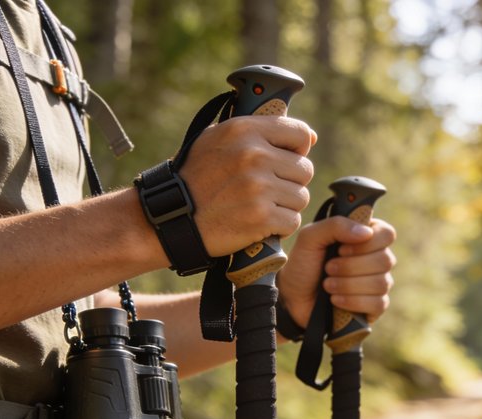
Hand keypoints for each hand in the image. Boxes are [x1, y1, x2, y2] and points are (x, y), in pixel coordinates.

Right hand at [178, 115, 315, 256]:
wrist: (171, 218)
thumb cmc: (196, 177)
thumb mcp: (217, 139)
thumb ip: (259, 132)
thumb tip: (310, 137)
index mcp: (244, 130)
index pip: (300, 133)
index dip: (298, 149)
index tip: (286, 160)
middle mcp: (254, 155)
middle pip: (304, 169)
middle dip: (290, 182)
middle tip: (267, 191)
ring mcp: (258, 186)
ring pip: (301, 197)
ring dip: (286, 206)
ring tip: (260, 207)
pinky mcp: (261, 217)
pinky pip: (292, 221)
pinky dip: (280, 226)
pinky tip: (260, 224)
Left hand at [277, 217, 396, 329]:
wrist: (293, 298)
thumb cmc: (303, 264)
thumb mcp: (310, 238)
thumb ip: (335, 225)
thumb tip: (366, 233)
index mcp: (366, 237)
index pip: (386, 234)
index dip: (366, 243)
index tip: (341, 249)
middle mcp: (378, 258)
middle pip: (385, 260)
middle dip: (350, 266)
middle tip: (328, 268)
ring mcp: (379, 283)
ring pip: (381, 283)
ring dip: (348, 284)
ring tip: (327, 285)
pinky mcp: (376, 306)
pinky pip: (378, 303)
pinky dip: (353, 301)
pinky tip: (335, 300)